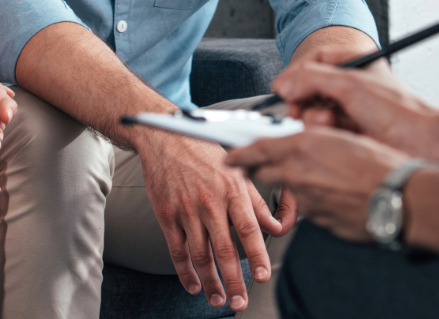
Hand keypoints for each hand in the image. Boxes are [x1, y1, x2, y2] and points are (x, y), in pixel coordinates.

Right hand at [135, 131, 288, 312]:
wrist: (165, 137)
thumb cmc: (202, 151)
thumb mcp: (235, 169)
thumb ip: (255, 201)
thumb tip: (274, 226)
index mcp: (231, 189)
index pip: (249, 228)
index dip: (257, 255)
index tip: (262, 276)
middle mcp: (209, 201)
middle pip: (225, 249)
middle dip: (234, 281)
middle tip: (239, 301)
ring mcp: (186, 209)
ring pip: (201, 255)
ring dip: (211, 282)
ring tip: (218, 299)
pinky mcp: (167, 214)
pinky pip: (177, 250)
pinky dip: (185, 272)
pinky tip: (193, 284)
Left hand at [227, 128, 405, 242]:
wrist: (401, 198)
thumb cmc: (378, 162)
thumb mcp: (339, 136)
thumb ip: (311, 140)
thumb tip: (297, 140)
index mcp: (301, 147)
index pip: (256, 149)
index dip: (239, 152)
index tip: (229, 154)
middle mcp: (298, 175)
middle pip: (262, 174)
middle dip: (257, 170)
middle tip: (255, 166)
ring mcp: (308, 202)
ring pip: (288, 192)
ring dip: (293, 185)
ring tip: (319, 178)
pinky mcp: (320, 222)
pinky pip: (309, 210)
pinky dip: (314, 201)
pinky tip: (335, 195)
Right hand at [271, 60, 434, 153]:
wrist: (424, 147)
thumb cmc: (399, 112)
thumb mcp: (350, 86)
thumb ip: (311, 80)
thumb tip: (283, 83)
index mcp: (357, 62)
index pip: (316, 59)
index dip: (297, 72)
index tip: (284, 88)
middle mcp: (353, 84)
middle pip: (311, 86)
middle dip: (305, 100)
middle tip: (299, 110)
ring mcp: (352, 108)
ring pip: (316, 109)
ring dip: (315, 117)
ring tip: (327, 123)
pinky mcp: (351, 131)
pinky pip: (324, 129)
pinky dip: (323, 131)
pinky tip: (334, 134)